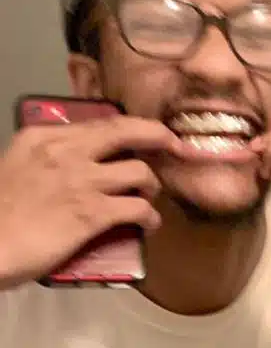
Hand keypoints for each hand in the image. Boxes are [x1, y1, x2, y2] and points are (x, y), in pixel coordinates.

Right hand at [0, 116, 177, 289]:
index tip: (152, 134)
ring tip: (149, 199)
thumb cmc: (2, 210)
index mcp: (44, 137)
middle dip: (159, 136)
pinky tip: (150, 225)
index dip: (134, 127)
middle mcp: (66, 152)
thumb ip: (51, 158)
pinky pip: (139, 209)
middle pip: (126, 131)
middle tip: (177, 147)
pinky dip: (151, 217)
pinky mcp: (92, 214)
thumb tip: (79, 159)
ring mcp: (81, 182)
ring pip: (140, 172)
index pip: (101, 123)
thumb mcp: (21, 166)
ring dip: (153, 187)